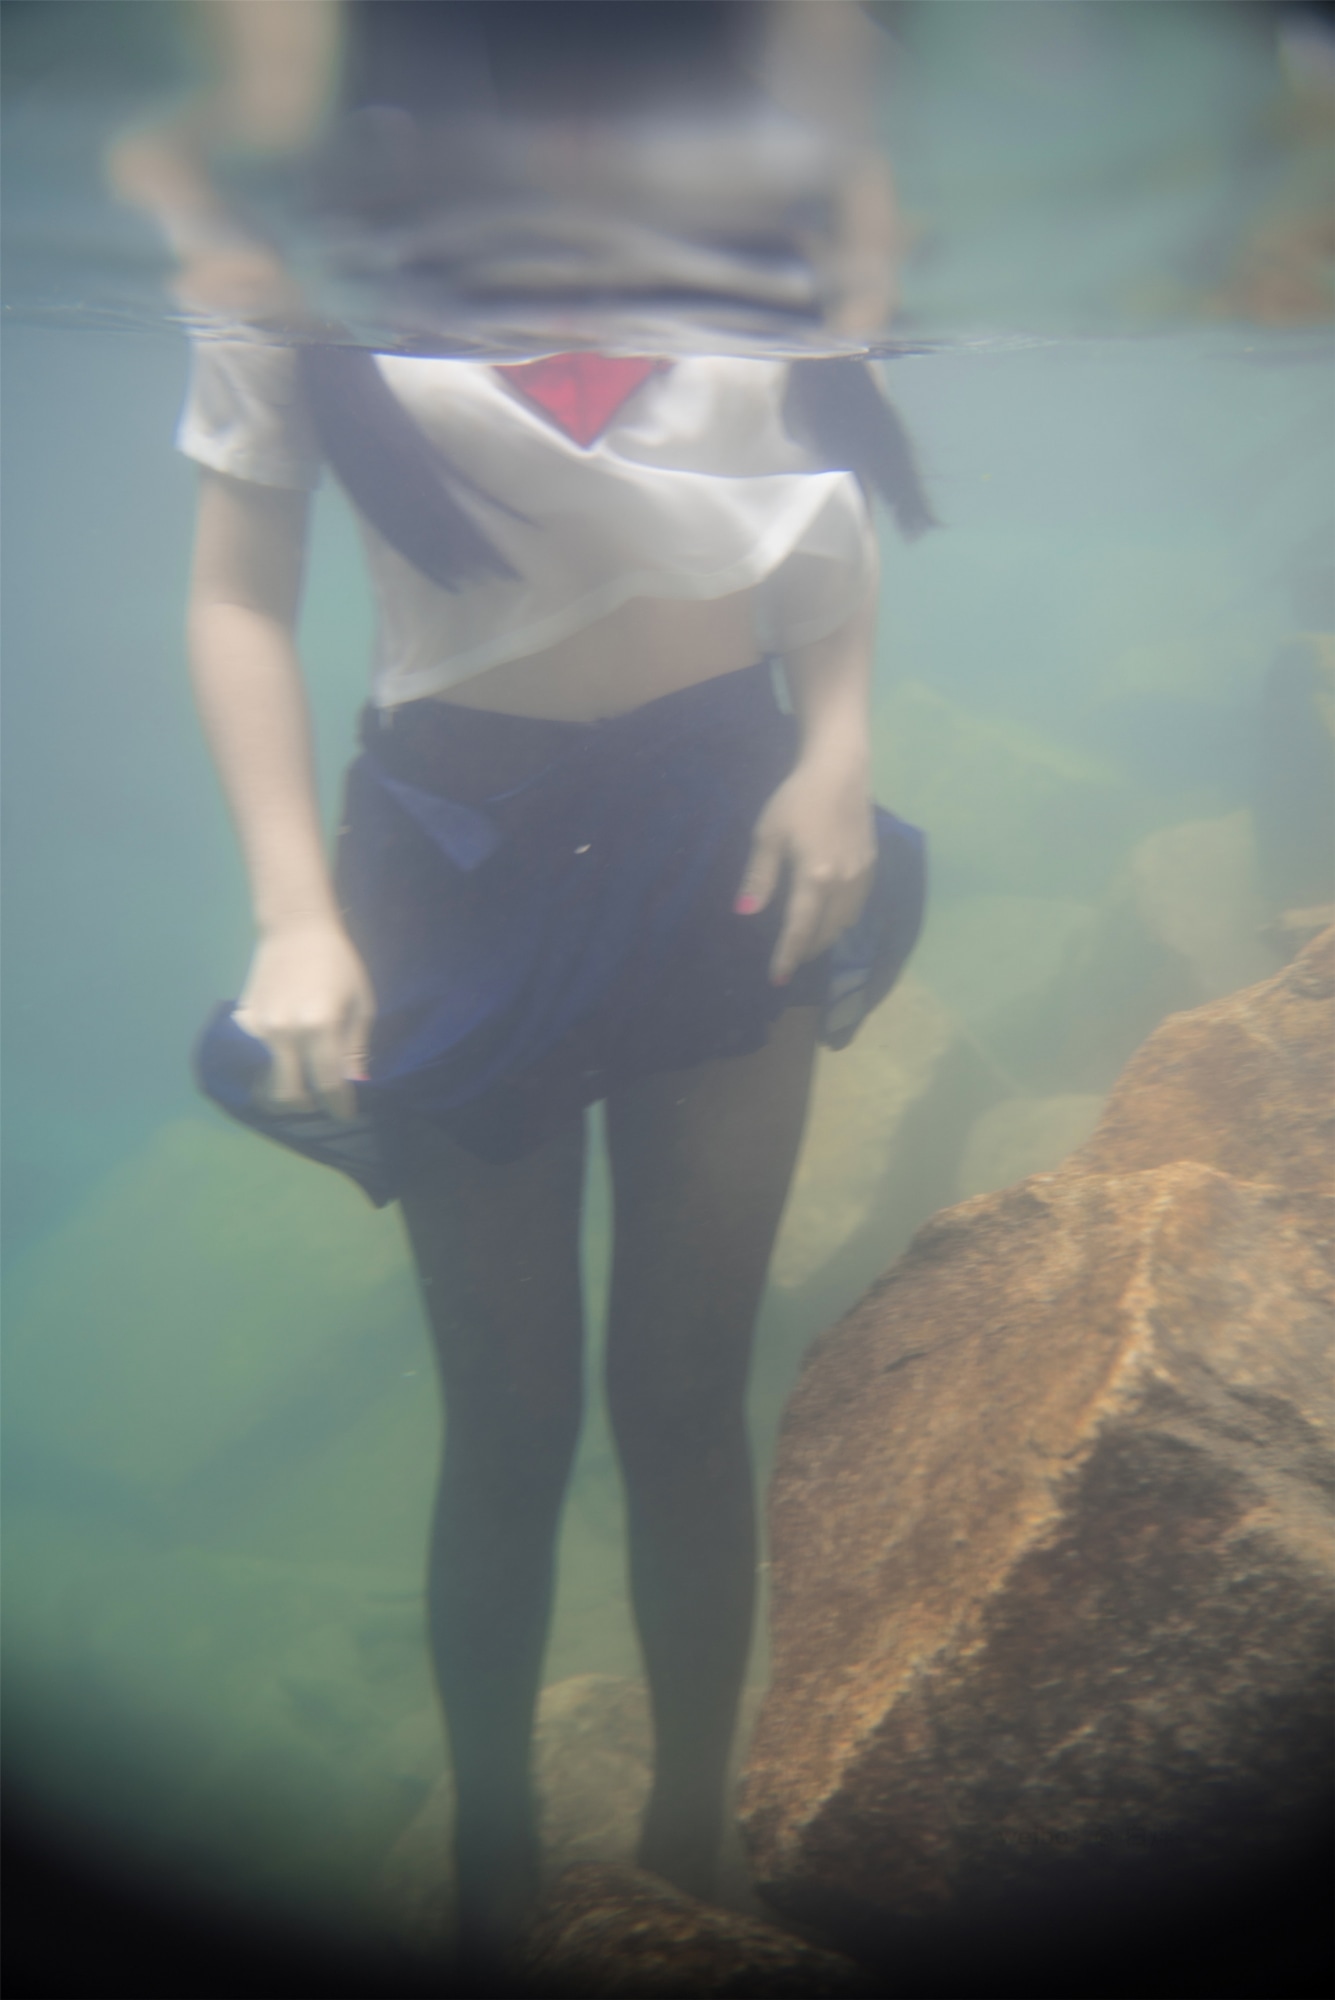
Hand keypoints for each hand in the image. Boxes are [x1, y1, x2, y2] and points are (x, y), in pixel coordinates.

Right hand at [235, 918, 374, 1120]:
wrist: (295, 929)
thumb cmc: (338, 963)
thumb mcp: (360, 1003)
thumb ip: (355, 1047)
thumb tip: (353, 1084)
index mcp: (320, 1026)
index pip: (329, 1084)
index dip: (339, 1106)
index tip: (346, 1115)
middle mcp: (285, 1032)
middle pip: (289, 1094)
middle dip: (307, 1107)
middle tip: (320, 1104)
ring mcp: (260, 1028)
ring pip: (266, 1081)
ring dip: (284, 1092)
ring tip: (301, 1087)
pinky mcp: (245, 1022)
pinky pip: (255, 1059)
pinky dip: (269, 1068)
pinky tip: (283, 1060)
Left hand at [735, 757, 875, 986]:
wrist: (841, 768)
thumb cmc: (797, 798)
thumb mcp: (768, 834)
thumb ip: (758, 877)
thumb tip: (744, 913)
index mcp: (815, 878)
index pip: (799, 929)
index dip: (787, 957)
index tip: (776, 978)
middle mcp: (844, 884)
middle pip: (826, 933)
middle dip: (807, 950)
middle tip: (789, 960)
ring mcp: (863, 876)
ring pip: (846, 923)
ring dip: (826, 937)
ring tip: (807, 941)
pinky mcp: (873, 866)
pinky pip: (858, 906)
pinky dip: (842, 919)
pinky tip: (829, 914)